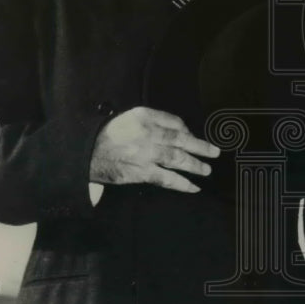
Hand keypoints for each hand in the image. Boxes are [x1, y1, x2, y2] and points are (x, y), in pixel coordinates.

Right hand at [89, 107, 219, 193]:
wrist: (88, 152)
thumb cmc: (113, 133)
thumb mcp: (134, 116)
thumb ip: (159, 119)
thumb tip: (183, 130)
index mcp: (145, 118)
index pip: (175, 124)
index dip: (189, 133)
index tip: (199, 140)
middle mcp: (147, 135)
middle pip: (180, 141)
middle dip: (201, 147)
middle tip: (215, 153)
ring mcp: (145, 155)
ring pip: (176, 160)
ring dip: (195, 165)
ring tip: (207, 170)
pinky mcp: (141, 173)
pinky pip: (166, 179)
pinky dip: (181, 184)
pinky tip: (193, 187)